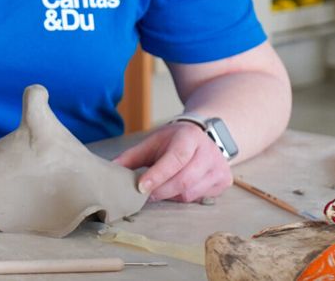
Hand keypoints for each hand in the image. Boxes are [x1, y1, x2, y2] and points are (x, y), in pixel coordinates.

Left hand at [113, 122, 231, 201]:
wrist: (204, 136)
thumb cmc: (173, 141)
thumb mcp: (152, 142)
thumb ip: (132, 157)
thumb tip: (110, 170)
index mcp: (189, 137)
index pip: (175, 159)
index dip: (158, 175)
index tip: (141, 187)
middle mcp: (209, 151)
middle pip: (184, 180)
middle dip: (161, 191)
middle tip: (145, 194)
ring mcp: (219, 167)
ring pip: (191, 193)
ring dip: (171, 196)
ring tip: (161, 189)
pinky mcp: (224, 181)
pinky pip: (199, 198)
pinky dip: (184, 197)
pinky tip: (178, 188)